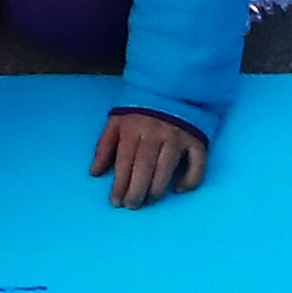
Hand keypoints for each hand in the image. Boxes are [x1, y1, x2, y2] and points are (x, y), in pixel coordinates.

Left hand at [94, 108, 208, 208]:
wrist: (172, 87)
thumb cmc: (140, 109)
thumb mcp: (117, 120)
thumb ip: (104, 145)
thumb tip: (95, 172)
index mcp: (133, 127)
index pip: (124, 161)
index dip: (119, 183)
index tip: (116, 201)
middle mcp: (155, 132)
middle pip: (144, 167)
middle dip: (136, 190)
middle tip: (132, 205)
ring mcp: (177, 136)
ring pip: (167, 168)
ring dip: (157, 189)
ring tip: (149, 200)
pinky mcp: (196, 140)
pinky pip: (196, 165)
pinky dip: (190, 179)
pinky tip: (179, 189)